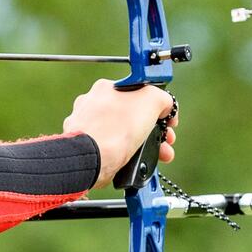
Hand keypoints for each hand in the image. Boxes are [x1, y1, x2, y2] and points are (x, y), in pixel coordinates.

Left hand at [63, 79, 179, 190]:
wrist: (89, 160)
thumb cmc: (116, 129)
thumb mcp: (151, 100)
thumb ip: (161, 97)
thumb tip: (164, 105)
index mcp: (107, 88)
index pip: (139, 93)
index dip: (158, 107)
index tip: (167, 122)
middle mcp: (93, 104)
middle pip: (132, 115)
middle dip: (154, 130)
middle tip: (166, 142)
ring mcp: (86, 127)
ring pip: (123, 134)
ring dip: (145, 145)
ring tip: (159, 157)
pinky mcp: (84, 148)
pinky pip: (111, 150)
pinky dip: (126, 157)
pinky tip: (136, 164)